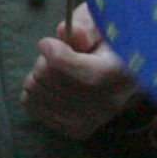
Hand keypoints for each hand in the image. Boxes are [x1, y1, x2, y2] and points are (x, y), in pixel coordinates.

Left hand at [22, 2, 143, 139]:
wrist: (124, 74)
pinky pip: (32, 105)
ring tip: (56, 70)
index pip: (70, 67)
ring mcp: (91, 121)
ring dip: (38, 75)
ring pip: (35, 90)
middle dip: (45, 60)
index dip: (52, 51)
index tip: (49, 43)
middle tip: (58, 55)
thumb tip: (66, 31)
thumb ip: (85, 28)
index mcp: (120, 73)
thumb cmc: (110, 43)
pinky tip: (52, 86)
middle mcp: (108, 103)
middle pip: (47, 76)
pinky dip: (34, 92)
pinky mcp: (75, 130)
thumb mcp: (102, 27)